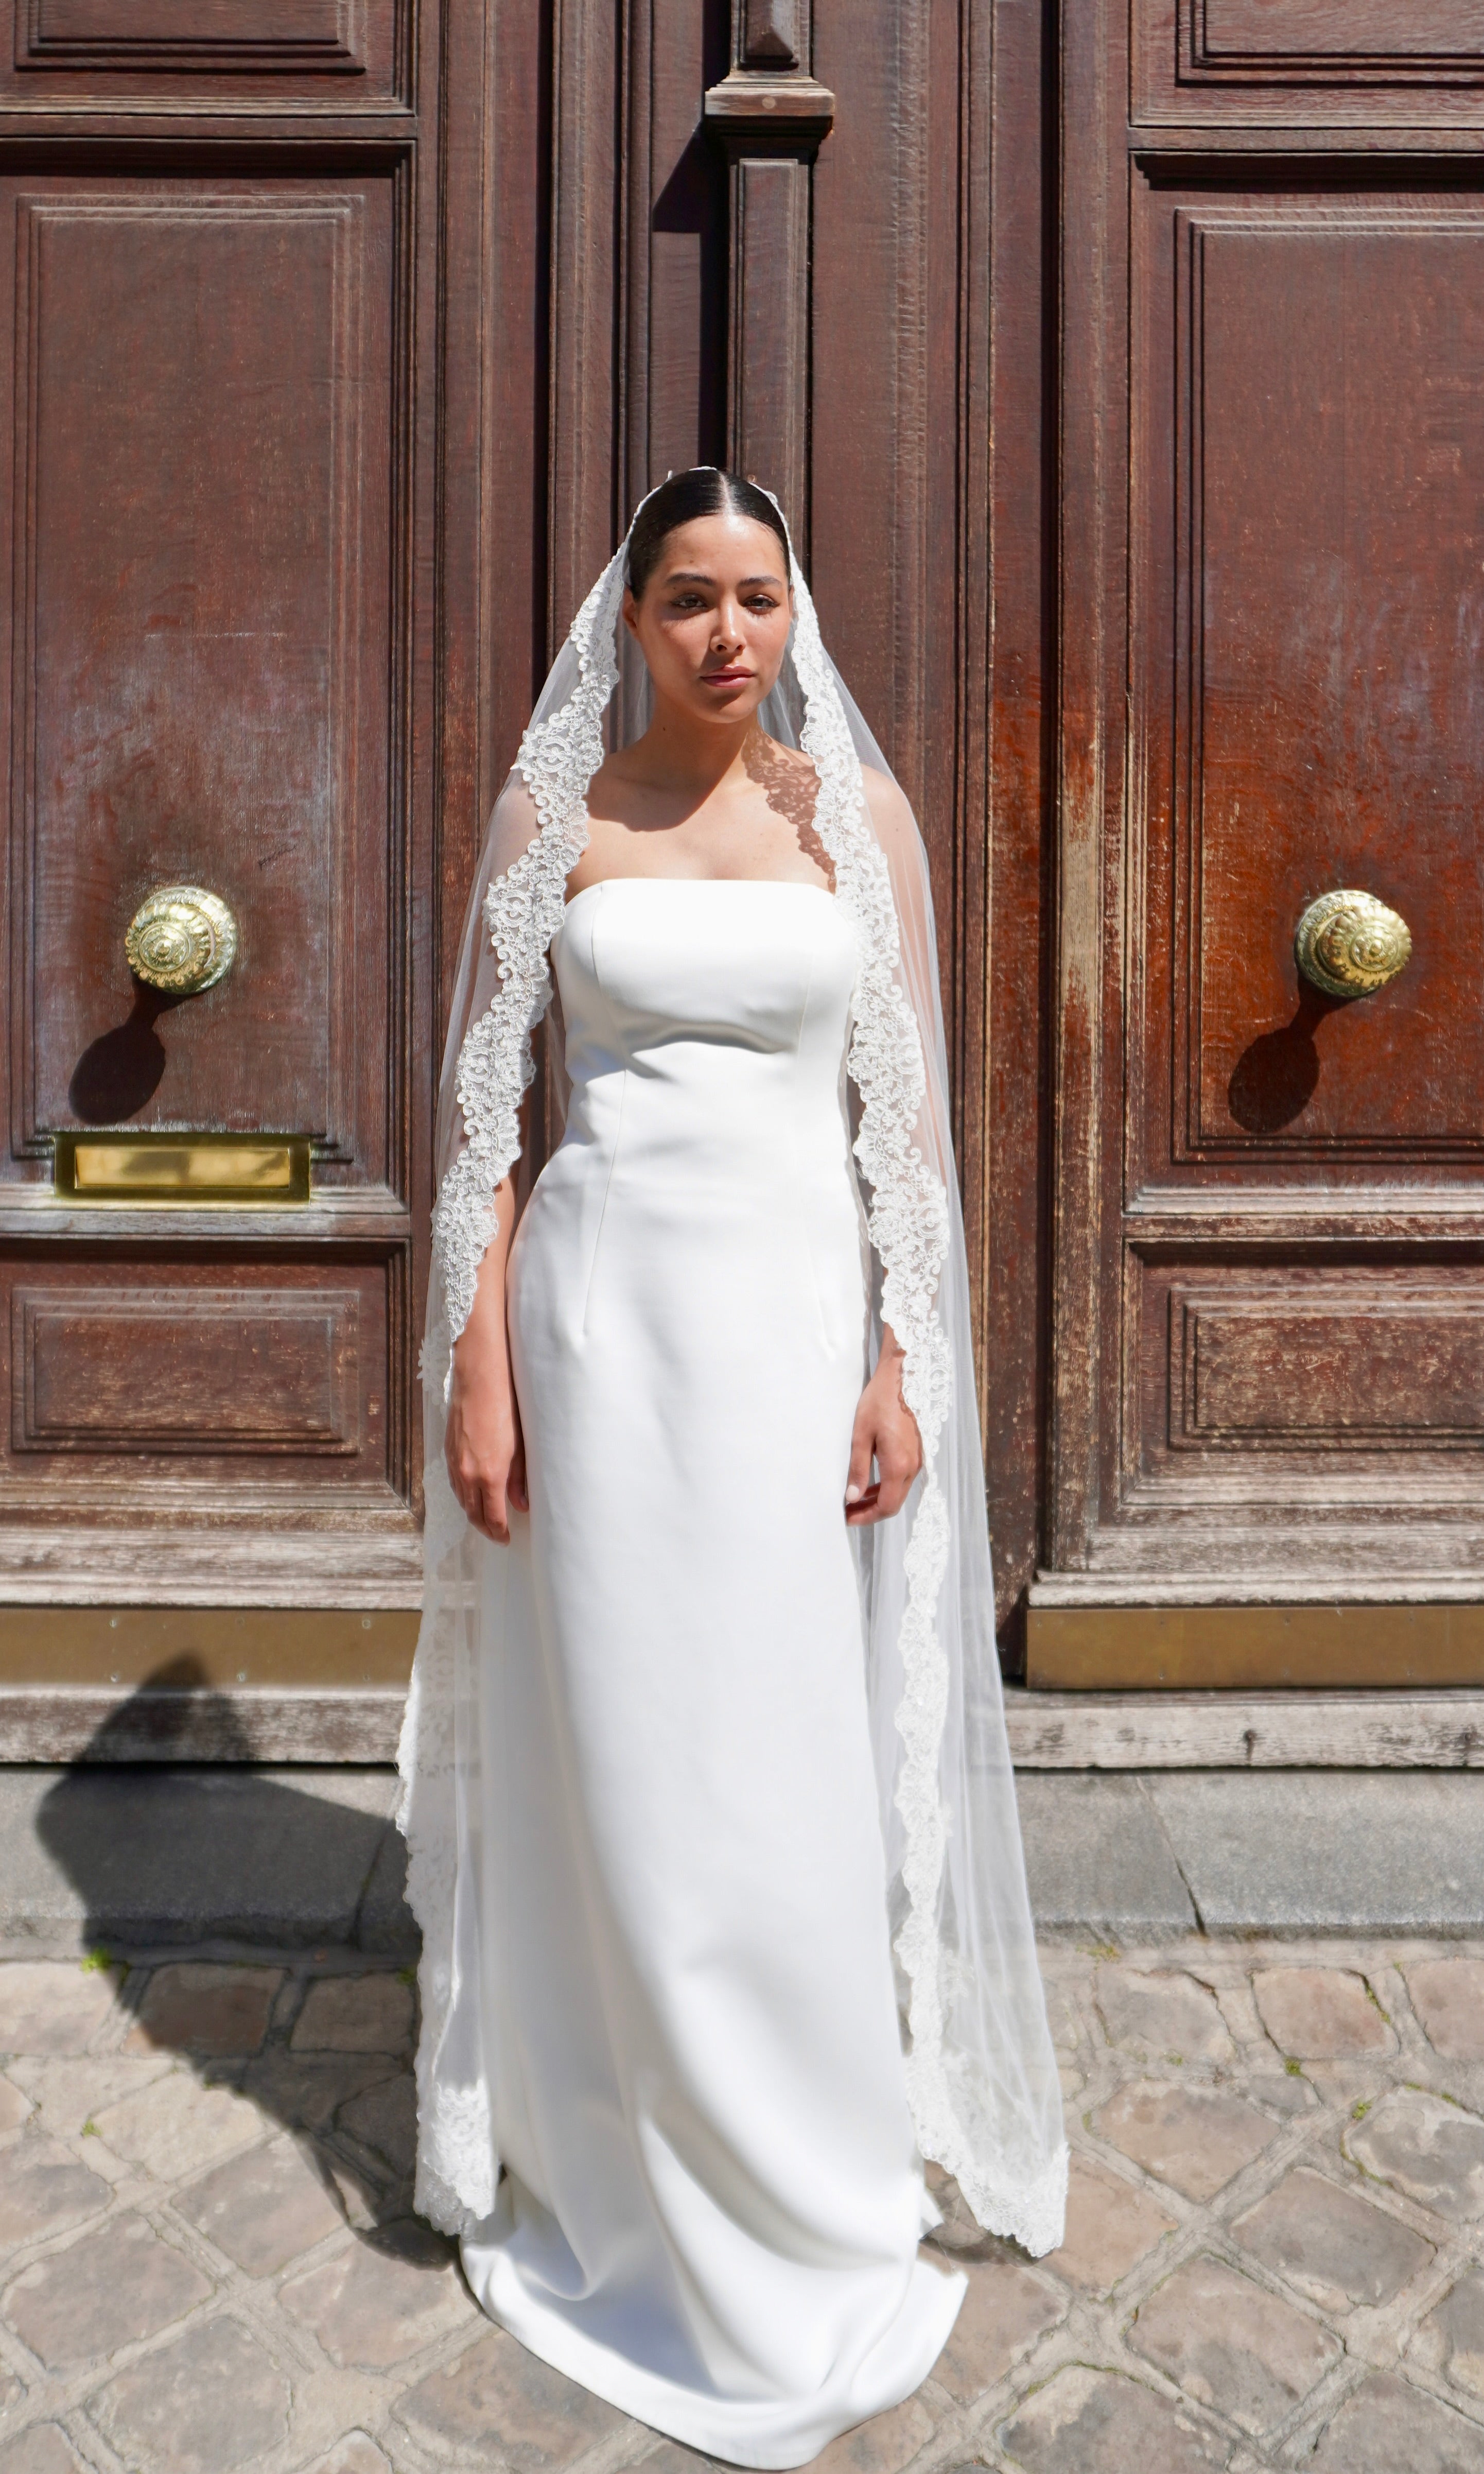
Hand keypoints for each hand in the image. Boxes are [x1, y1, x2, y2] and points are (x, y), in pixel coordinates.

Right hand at [446, 1321, 527, 1544]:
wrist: (481, 1379)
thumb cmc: (507, 1408)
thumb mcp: (521, 1446)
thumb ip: (520, 1479)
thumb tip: (522, 1504)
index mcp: (489, 1475)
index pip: (492, 1516)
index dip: (499, 1531)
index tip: (507, 1538)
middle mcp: (468, 1474)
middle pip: (473, 1513)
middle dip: (485, 1528)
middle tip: (498, 1534)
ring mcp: (454, 1463)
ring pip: (462, 1500)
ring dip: (473, 1513)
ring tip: (486, 1518)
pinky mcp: (448, 1451)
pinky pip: (453, 1483)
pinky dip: (463, 1495)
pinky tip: (471, 1494)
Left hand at [844, 1335, 921, 1525]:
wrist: (901, 1378)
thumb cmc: (878, 1402)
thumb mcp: (860, 1435)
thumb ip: (858, 1469)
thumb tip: (852, 1497)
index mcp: (898, 1466)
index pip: (886, 1506)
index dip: (866, 1517)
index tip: (847, 1518)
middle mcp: (912, 1467)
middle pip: (894, 1503)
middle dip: (871, 1512)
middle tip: (848, 1512)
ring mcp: (917, 1460)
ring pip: (898, 1492)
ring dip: (878, 1500)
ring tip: (855, 1500)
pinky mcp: (916, 1452)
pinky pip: (902, 1479)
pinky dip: (886, 1487)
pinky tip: (870, 1483)